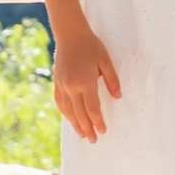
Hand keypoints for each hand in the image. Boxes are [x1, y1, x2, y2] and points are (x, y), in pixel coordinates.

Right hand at [52, 28, 121, 142]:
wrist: (70, 34)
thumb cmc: (91, 46)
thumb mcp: (106, 61)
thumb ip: (112, 80)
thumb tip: (118, 97)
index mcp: (85, 82)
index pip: (92, 109)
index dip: (98, 122)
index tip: (103, 130)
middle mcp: (72, 87)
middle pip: (80, 114)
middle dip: (87, 128)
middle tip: (93, 140)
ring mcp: (62, 85)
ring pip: (68, 111)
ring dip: (75, 124)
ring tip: (82, 135)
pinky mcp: (56, 82)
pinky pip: (60, 103)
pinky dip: (65, 113)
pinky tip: (70, 119)